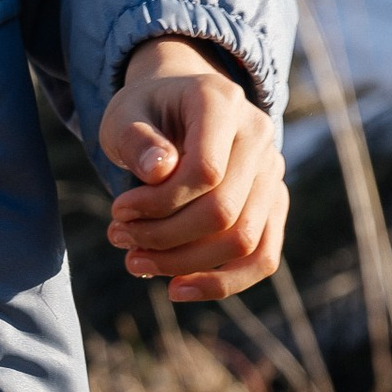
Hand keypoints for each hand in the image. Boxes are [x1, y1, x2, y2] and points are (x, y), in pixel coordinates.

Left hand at [98, 36, 285, 299]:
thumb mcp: (124, 115)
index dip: (159, 203)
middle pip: (225, 211)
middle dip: (165, 237)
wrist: (175, 107)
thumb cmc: (145, 114)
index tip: (118, 210)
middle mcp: (259, 135)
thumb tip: (158, 172)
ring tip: (136, 262)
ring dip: (184, 263)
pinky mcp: (273, 203)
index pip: (206, 171)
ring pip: (244, 241)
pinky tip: (177, 289)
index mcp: (222, 102)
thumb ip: (136, 139)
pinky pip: (263, 257)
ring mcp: (272, 171)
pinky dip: (222, 282)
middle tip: (119, 238)